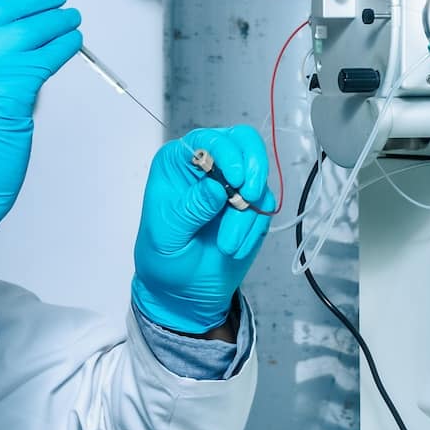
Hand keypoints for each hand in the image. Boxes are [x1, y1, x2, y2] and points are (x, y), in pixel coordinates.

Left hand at [131, 127, 276, 333]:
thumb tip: (215, 187)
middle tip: (249, 197)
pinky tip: (234, 247)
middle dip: (254, 168)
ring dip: (247, 214)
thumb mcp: (168, 235)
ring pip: (258, 179)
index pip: (208, 139)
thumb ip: (191, 209)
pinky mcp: (251, 204)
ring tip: (227, 245)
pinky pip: (266, 205)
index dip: (227, 153)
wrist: (183, 290)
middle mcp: (208, 165)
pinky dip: (254, 228)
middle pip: (245, 142)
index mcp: (178, 162)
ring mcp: (232, 183)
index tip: (235, 180)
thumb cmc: (163, 258)